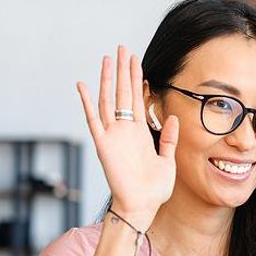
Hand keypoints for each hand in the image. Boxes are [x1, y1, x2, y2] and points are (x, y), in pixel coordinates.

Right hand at [76, 45, 178, 229]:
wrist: (142, 206)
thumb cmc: (155, 190)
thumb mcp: (168, 161)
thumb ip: (169, 139)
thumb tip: (172, 118)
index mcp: (140, 132)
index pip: (137, 100)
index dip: (137, 80)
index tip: (136, 62)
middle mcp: (125, 130)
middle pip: (123, 93)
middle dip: (124, 71)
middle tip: (123, 49)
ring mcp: (113, 135)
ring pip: (108, 101)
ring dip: (108, 80)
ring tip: (108, 58)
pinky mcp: (103, 144)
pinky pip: (93, 120)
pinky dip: (87, 102)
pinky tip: (83, 85)